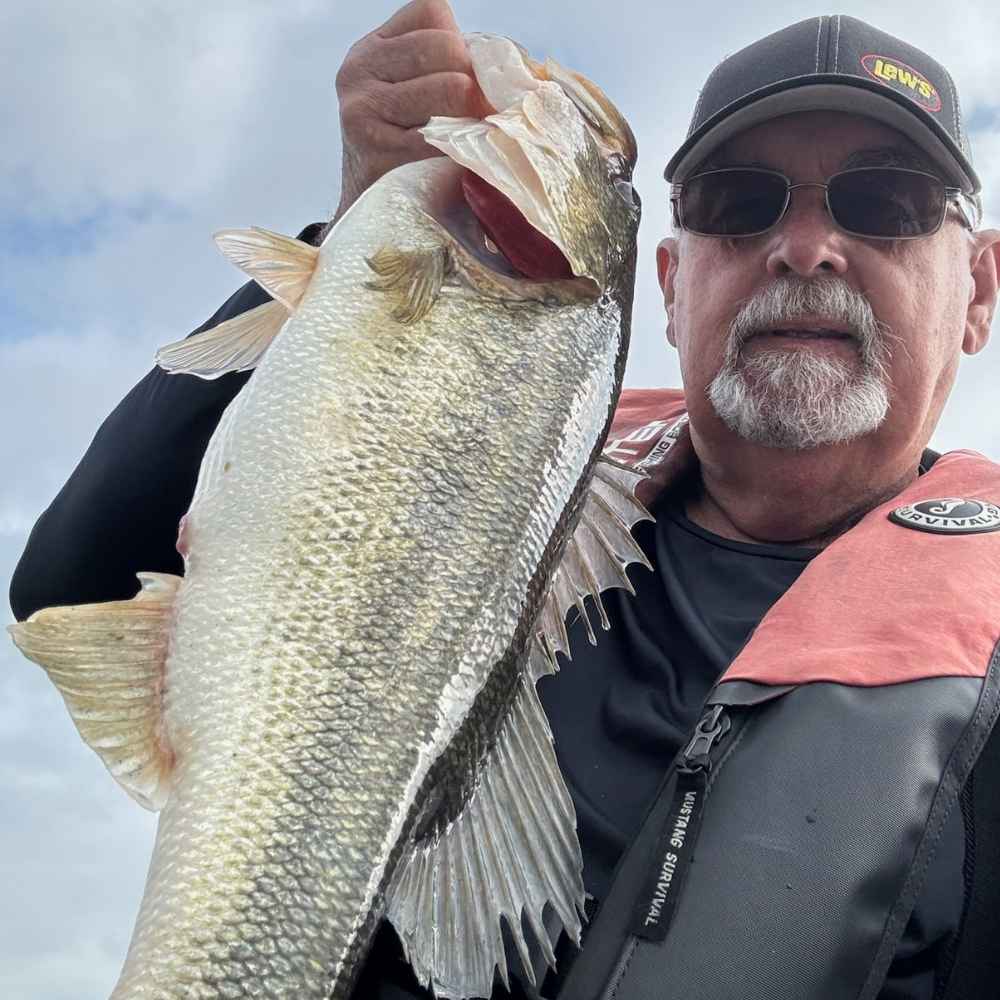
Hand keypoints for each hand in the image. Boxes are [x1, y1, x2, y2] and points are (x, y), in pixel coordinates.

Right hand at [332, 0, 491, 220]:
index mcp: (370, 49)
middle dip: (472, 80)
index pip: (433, 11)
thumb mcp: (411, 94)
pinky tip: (461, 162)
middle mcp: (359, 71)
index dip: (460, 44)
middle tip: (476, 117)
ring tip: (469, 139)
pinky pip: (444, 136)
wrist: (371, 213)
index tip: (461, 82)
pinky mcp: (378, 150)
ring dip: (473, 115)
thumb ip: (447, 67)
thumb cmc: (406, 151)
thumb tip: (514, 71)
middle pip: (448, 47)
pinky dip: (464, 147)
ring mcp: (365, 110)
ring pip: (452, 87)